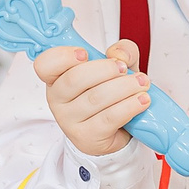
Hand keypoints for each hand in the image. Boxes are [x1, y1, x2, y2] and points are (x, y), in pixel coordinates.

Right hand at [35, 40, 150, 156]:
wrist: (117, 130)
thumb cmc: (110, 93)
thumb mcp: (117, 66)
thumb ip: (121, 51)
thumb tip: (120, 55)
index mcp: (57, 78)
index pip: (45, 65)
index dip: (63, 56)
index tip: (85, 53)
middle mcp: (57, 100)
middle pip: (75, 79)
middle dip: (105, 70)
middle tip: (124, 68)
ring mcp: (69, 121)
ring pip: (95, 98)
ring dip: (124, 87)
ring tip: (142, 84)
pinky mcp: (86, 137)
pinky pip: (109, 118)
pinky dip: (129, 106)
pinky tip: (142, 101)